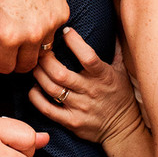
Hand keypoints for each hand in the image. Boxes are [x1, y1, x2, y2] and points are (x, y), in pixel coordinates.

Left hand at [0, 0, 68, 73]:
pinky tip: (33, 13)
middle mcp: (33, 34)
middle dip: (15, 59)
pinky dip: (44, 30)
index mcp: (8, 36)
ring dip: (31, 47)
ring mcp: (51, 24)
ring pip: (42, 52)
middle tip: (8, 41)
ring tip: (21, 26)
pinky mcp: (63, 14)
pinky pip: (54, 34)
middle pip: (25, 66)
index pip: (4, 68)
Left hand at [29, 27, 144, 146]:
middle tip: (40, 51)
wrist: (123, 129)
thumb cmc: (121, 96)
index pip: (88, 57)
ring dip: (39, 75)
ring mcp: (80, 107)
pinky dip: (36, 97)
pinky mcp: (71, 121)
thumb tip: (117, 26)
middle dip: (46, 59)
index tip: (66, 32)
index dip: (75, 42)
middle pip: (61, 73)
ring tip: (34, 67)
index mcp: (104, 76)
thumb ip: (116, 50)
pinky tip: (34, 89)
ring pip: (52, 89)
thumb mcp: (122, 72)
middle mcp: (91, 91)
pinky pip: (47, 109)